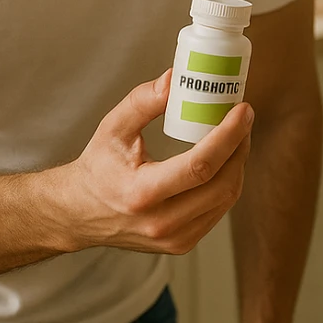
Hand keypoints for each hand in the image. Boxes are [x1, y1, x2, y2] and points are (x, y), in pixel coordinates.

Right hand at [58, 69, 253, 254]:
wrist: (79, 213)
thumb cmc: (97, 168)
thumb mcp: (112, 128)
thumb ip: (142, 102)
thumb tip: (176, 79)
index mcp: (142, 194)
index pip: (200, 166)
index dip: (229, 136)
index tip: (243, 110)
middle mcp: (161, 222)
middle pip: (222, 184)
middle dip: (240, 147)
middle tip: (243, 118)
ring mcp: (175, 238)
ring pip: (226, 198)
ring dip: (238, 163)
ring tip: (237, 135)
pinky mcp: (182, 243)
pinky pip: (218, 210)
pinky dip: (228, 182)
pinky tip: (226, 160)